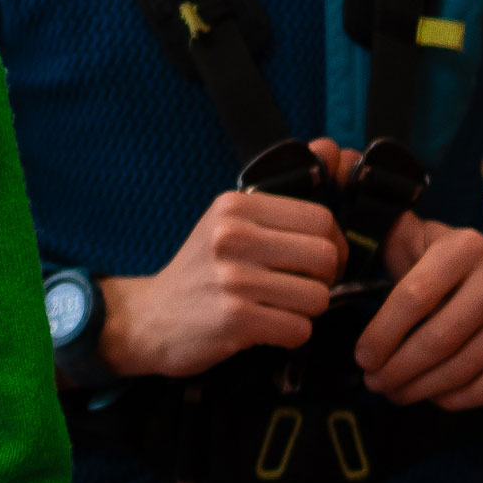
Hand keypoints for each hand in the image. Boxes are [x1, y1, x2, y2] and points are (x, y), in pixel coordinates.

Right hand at [97, 140, 349, 380]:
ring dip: (305, 311)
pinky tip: (265, 328)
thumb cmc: (201, 271)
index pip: (320, 218)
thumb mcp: (227, 223)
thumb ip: (278, 198)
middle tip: (299, 288)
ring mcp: (232, 278)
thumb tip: (333, 146)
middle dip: (323, 280)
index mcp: (234, 206)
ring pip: (317, 298)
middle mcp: (232, 235)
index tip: (315, 261)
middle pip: (325, 257)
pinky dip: (289, 335)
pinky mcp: (234, 318)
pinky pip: (298, 330)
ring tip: (277, 307)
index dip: (332, 244)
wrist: (150, 318)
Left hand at [354, 217, 482, 409]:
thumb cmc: (444, 265)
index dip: (382, 334)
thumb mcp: (417, 241)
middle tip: (374, 383)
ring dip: (422, 388)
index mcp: (464, 246)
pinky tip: (433, 397)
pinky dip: (458, 399)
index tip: (362, 358)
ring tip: (396, 392)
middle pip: (439, 338)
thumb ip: (385, 240)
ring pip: (463, 366)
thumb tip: (343, 245)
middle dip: (399, 369)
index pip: (413, 298)